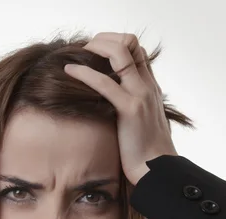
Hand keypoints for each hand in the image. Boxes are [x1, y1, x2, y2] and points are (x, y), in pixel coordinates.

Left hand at [63, 32, 177, 185]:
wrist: (156, 170)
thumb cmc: (143, 152)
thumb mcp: (138, 123)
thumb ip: (127, 107)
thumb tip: (105, 106)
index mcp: (150, 87)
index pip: (137, 50)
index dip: (115, 44)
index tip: (94, 51)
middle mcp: (148, 85)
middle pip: (131, 43)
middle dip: (105, 39)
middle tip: (84, 48)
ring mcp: (140, 95)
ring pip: (120, 53)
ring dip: (95, 47)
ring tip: (77, 53)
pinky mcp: (129, 109)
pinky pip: (104, 83)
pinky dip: (84, 73)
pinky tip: (69, 71)